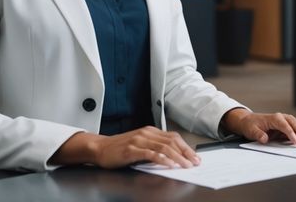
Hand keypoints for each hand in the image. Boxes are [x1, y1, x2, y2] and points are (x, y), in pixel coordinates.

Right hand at [52, 126, 199, 168]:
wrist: (100, 148)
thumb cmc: (120, 148)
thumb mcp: (140, 144)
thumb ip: (155, 147)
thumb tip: (174, 156)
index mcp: (150, 131)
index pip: (173, 137)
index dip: (186, 147)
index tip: (195, 157)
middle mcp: (146, 133)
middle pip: (172, 142)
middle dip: (186, 153)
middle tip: (194, 162)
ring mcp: (139, 140)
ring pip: (164, 147)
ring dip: (177, 157)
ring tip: (185, 165)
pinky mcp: (131, 149)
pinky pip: (151, 154)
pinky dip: (162, 159)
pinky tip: (169, 165)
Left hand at [220, 108, 295, 145]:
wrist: (250, 121)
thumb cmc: (251, 125)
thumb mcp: (251, 130)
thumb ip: (258, 134)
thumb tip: (264, 138)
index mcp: (274, 118)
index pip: (285, 125)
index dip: (290, 133)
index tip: (295, 141)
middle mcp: (283, 117)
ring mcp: (287, 121)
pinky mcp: (289, 126)